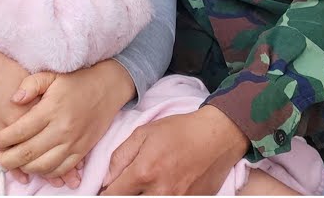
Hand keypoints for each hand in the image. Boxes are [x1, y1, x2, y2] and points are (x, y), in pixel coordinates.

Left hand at [0, 60, 135, 187]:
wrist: (107, 88)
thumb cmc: (75, 80)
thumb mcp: (50, 75)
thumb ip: (29, 85)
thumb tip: (13, 99)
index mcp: (51, 110)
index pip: (20, 131)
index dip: (3, 139)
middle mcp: (62, 130)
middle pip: (29, 153)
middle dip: (9, 160)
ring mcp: (73, 143)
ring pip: (44, 166)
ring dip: (25, 168)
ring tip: (14, 163)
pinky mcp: (82, 151)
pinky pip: (62, 170)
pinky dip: (46, 173)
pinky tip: (36, 167)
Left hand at [101, 106, 247, 194]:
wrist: (217, 136)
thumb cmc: (178, 131)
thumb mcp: (142, 134)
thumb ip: (120, 158)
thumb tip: (106, 181)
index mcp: (144, 172)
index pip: (114, 196)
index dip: (106, 194)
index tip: (106, 190)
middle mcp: (161, 191)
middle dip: (126, 195)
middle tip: (126, 187)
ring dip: (144, 196)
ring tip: (145, 185)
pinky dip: (162, 195)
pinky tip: (163, 186)